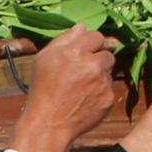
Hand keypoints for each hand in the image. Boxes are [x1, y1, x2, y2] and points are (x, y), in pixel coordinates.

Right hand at [17, 24, 121, 151]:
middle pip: (107, 53)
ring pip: (108, 72)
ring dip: (99, 75)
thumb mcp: (43, 59)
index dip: (90, 44)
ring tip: (81, 87)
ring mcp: (103, 82)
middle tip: (82, 71)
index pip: (96, 36)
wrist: (49, 124)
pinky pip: (108, 89)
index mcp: (75, 51)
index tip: (84, 52)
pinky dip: (100, 92)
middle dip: (97, 60)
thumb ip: (64, 39)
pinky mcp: (108, 98)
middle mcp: (92, 65)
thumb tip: (82, 27)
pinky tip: (85, 99)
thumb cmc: (42, 90)